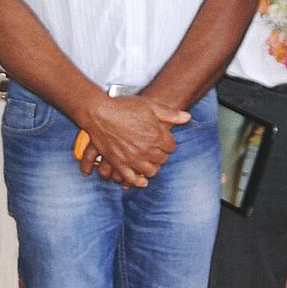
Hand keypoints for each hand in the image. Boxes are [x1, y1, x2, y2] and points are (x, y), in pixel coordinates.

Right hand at [77, 93, 191, 187]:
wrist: (99, 113)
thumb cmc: (123, 107)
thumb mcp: (149, 105)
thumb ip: (169, 113)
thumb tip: (187, 118)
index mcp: (156, 135)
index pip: (171, 146)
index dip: (168, 143)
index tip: (163, 140)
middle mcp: (146, 149)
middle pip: (162, 159)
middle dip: (160, 154)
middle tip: (155, 149)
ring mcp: (132, 158)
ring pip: (150, 171)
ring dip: (152, 167)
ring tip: (149, 162)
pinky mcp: (119, 163)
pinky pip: (131, 178)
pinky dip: (137, 181)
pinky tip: (142, 181)